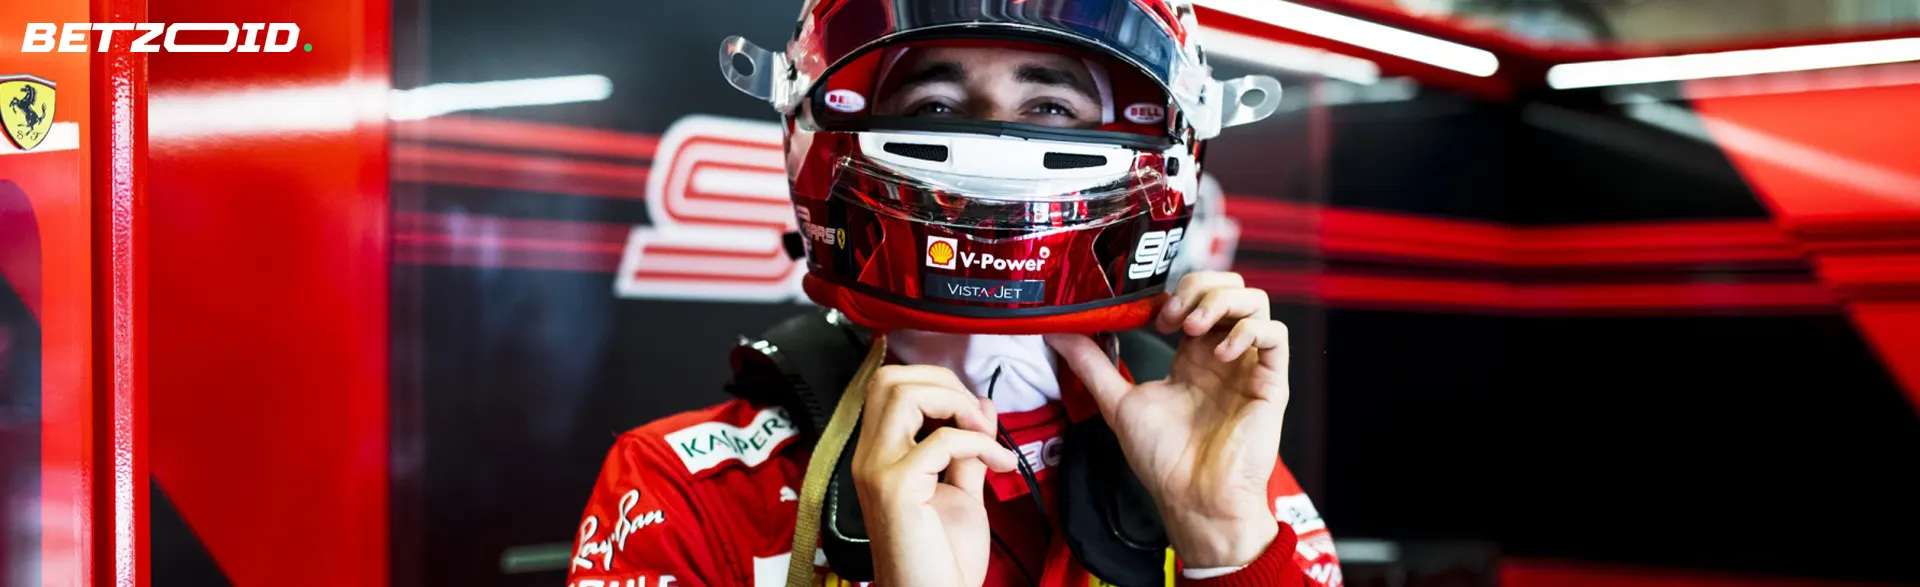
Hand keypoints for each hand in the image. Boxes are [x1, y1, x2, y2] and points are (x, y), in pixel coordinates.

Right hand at [852, 365, 1020, 586]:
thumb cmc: (942, 558)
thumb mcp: (961, 491)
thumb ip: (967, 446)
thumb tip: (981, 404)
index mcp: (879, 456)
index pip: (889, 387)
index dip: (935, 385)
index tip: (972, 413)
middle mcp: (869, 457)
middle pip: (891, 379)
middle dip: (943, 383)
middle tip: (977, 416)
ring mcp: (878, 470)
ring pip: (905, 394)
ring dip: (957, 404)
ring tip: (986, 436)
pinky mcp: (896, 488)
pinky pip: (943, 440)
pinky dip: (981, 444)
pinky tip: (1002, 465)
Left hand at [1045, 271, 1288, 568]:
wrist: (1192, 500)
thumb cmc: (1164, 461)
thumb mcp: (1118, 403)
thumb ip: (1090, 365)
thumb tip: (1056, 333)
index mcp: (1191, 356)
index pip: (1196, 297)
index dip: (1174, 293)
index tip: (1150, 316)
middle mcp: (1221, 355)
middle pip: (1229, 287)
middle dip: (1199, 286)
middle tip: (1171, 317)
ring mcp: (1247, 366)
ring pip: (1255, 301)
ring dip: (1221, 301)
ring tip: (1192, 329)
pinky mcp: (1270, 383)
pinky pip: (1276, 334)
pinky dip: (1248, 330)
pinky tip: (1219, 353)